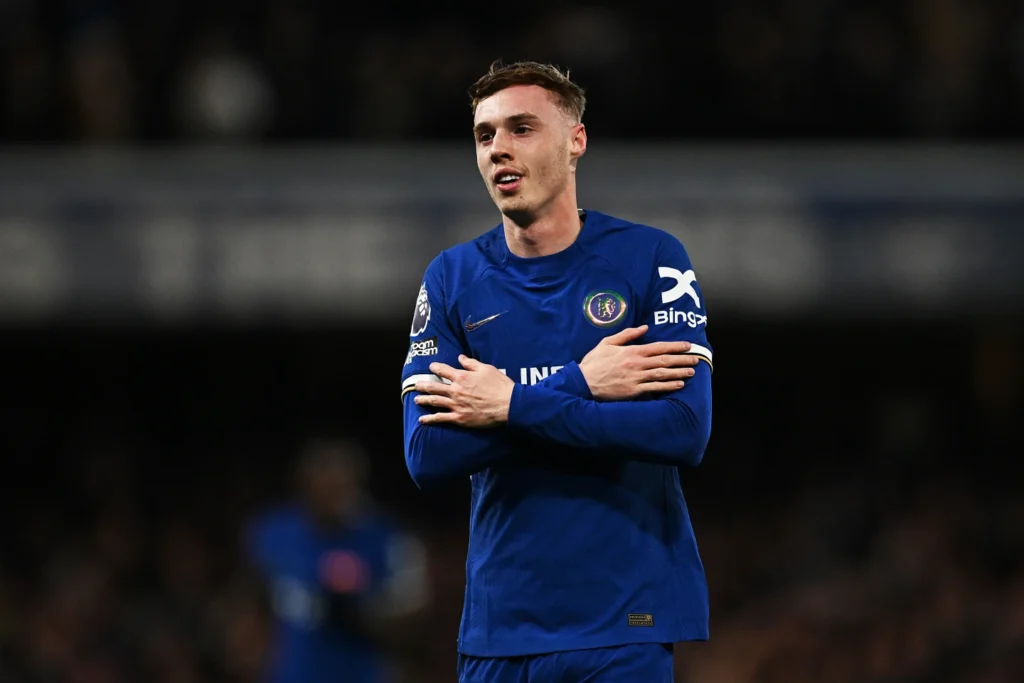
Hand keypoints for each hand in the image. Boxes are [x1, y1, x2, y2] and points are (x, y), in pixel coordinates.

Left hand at [414, 355, 514, 426]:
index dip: (435, 367)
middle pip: (434, 386)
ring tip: (416, 399)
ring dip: (423, 400)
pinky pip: (440, 418)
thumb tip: (460, 358)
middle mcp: (455, 390)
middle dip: (423, 385)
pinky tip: (422, 420)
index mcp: (462, 377)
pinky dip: (430, 419)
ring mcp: (456, 405)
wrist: (507, 405)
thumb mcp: (486, 369)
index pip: (443, 370)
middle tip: (417, 385)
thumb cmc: (499, 386)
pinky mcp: (459, 418)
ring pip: (434, 401)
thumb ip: (471, 363)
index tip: (431, 366)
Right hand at [578, 325, 698, 399]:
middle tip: (695, 359)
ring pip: (662, 374)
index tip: (688, 345)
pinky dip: (668, 386)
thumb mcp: (607, 343)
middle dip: (682, 359)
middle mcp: (637, 364)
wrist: (583, 383)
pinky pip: (655, 388)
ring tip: (691, 371)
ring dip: (679, 372)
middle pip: (664, 361)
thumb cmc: (594, 362)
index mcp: (632, 351)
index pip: (658, 347)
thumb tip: (644, 327)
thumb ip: (627, 335)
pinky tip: (678, 384)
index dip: (675, 346)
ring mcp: (636, 379)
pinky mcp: (634, 391)